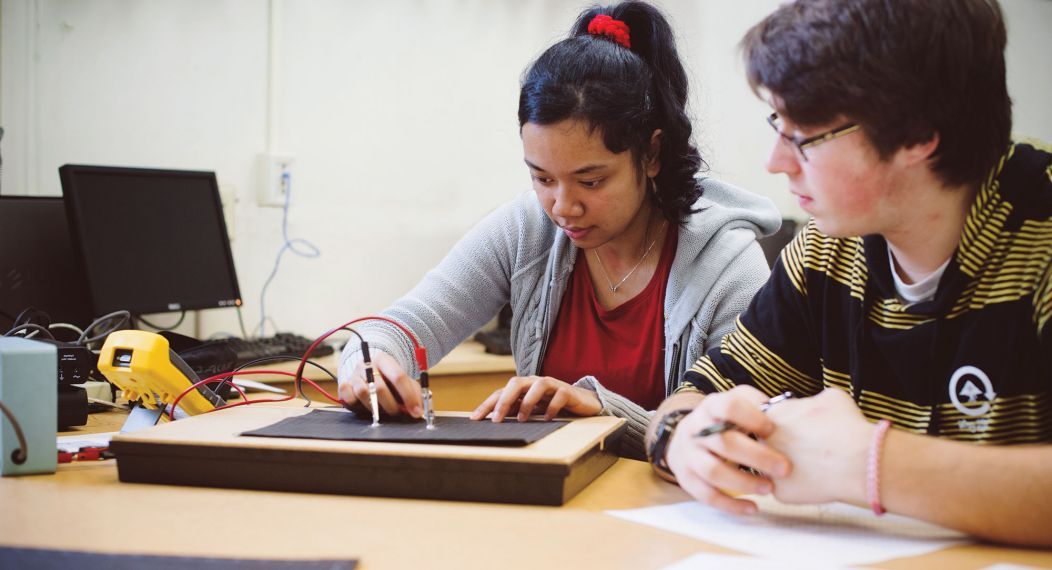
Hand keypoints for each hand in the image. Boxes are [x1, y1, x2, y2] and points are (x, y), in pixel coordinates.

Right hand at [337, 350, 422, 417]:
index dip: (408, 396)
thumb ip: (413, 394)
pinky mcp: (344, 385)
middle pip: (379, 387)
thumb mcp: (404, 382)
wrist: (368, 372)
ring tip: (382, 410)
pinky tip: (365, 406)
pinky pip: (347, 396)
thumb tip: (418, 410)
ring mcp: (354, 375)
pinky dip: (356, 404)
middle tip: (397, 413)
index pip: (398, 376)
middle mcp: (366, 365)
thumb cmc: (389, 380)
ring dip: (375, 407)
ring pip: (363, 393)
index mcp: (384, 359)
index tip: (416, 411)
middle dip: (391, 405)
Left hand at [470, 376, 601, 421]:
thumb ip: (515, 411)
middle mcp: (535, 382)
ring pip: (537, 385)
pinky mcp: (567, 391)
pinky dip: (552, 407)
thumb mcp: (531, 410)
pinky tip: (547, 418)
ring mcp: (552, 385)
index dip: (487, 404)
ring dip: (528, 402)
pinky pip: (559, 395)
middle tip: (496, 419)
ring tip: (522, 419)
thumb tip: (494, 422)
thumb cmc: (552, 405)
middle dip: (504, 401)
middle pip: (516, 383)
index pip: (501, 392)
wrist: (582, 402)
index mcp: (523, 387)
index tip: (475, 418)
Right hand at [665, 385, 791, 514]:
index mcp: (711, 406)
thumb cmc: (724, 422)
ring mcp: (688, 455)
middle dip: (757, 457)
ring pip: (713, 471)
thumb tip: (792, 417)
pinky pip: (707, 495)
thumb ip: (760, 408)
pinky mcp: (686, 478)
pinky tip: (753, 507)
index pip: (728, 406)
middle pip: (724, 442)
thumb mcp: (738, 404)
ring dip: (744, 482)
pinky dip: (731, 504)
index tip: (773, 430)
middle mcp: (695, 429)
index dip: (752, 418)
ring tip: (769, 488)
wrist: (687, 437)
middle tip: (784, 468)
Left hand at [763, 388, 872, 505]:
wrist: (859, 460)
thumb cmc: (848, 427)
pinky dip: (801, 487)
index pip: (759, 413)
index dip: (778, 420)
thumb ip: (812, 401)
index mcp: (773, 414)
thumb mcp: (832, 398)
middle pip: (765, 442)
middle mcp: (764, 440)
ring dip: (787, 466)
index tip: (792, 426)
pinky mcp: (780, 491)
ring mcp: (769, 468)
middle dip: (781, 444)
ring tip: (813, 465)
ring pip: (772, 468)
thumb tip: (814, 404)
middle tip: (805, 447)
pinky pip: (785, 489)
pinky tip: (818, 481)